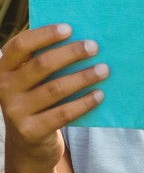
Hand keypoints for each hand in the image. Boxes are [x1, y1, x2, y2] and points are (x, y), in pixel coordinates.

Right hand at [0, 24, 106, 167]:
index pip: (20, 45)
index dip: (44, 35)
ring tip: (104, 69)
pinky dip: (84, 103)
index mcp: (2, 69)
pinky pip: (63, 113)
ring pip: (55, 89)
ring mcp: (15, 111)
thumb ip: (44, 62)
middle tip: (95, 47)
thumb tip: (82, 38)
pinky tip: (100, 94)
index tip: (69, 28)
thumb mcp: (32, 81)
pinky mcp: (31, 131)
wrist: (28, 144)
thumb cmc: (37, 100)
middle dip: (70, 54)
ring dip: (83, 77)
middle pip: (40, 65)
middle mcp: (3, 88)